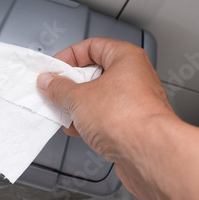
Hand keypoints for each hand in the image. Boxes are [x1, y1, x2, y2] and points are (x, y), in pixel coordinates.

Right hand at [37, 37, 175, 198]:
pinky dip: (89, 121)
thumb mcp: (78, 97)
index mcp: (126, 57)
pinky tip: (76, 129)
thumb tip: (49, 82)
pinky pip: (106, 117)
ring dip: (78, 106)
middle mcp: (135, 76)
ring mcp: (136, 101)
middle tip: (55, 91)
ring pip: (100, 97)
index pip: (91, 46)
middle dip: (71, 84)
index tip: (53, 69)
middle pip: (95, 72)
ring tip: (63, 113)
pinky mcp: (133, 125)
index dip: (69, 56)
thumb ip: (59, 87)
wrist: (149, 153)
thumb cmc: (126, 117)